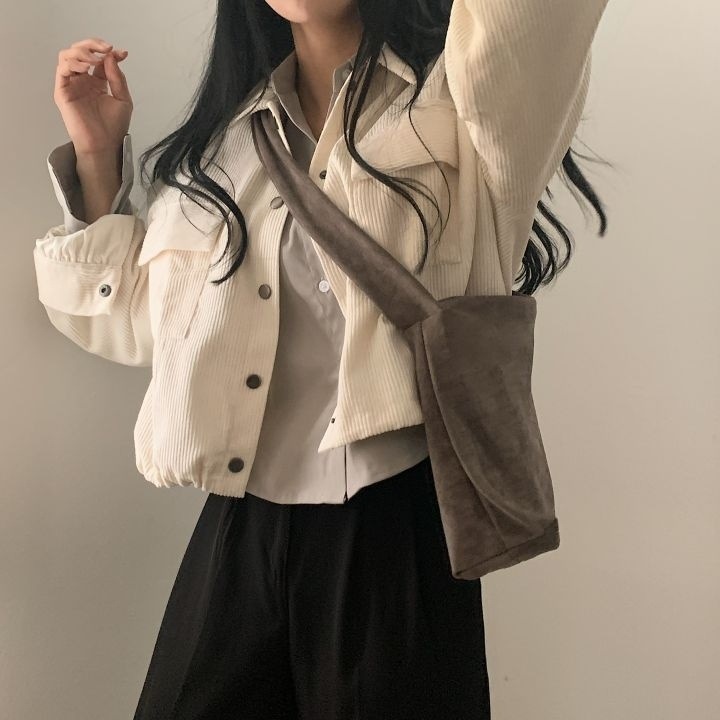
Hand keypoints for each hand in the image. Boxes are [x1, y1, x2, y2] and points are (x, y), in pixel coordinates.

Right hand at [53, 37, 132, 156]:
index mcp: (97, 83)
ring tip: (94, 59)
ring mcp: (72, 85)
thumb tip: (111, 56)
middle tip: (106, 48)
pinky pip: (62, 70)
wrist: (104, 145)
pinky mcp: (63, 92)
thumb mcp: (123, 99)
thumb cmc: (113, 127)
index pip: (99, 60)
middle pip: (80, 52)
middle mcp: (83, 81)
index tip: (121, 53)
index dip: (109, 53)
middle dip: (92, 45)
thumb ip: (117, 78)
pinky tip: (86, 67)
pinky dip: (73, 63)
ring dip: (81, 52)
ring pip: (67, 56)